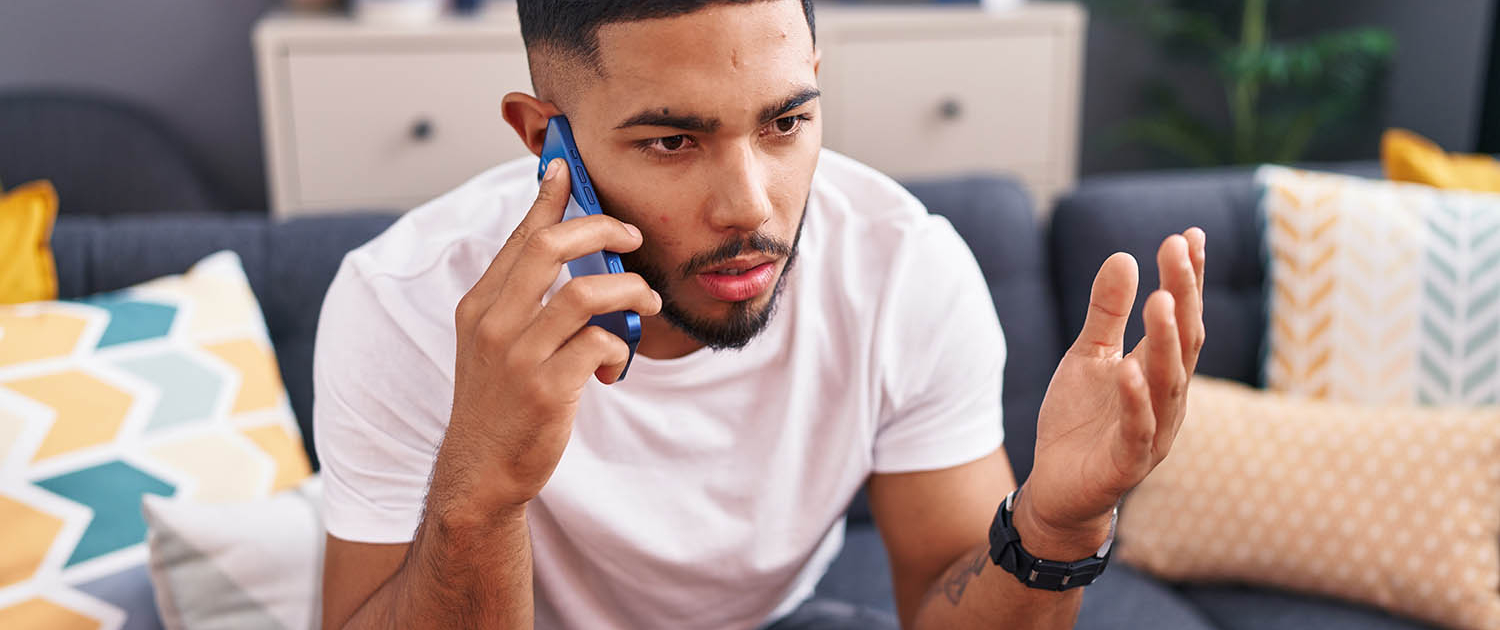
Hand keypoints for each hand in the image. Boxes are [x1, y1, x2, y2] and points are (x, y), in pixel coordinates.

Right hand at [433, 158, 662, 519]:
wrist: (480, 471)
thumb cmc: (497, 403)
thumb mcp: (490, 343)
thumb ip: (517, 299)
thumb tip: (556, 250)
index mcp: (479, 306)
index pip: (520, 237)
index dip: (548, 200)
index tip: (567, 170)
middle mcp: (494, 324)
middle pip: (551, 249)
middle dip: (601, 231)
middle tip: (632, 239)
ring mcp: (519, 356)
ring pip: (586, 293)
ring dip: (629, 292)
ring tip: (646, 304)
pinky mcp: (548, 389)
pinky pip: (600, 343)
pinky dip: (619, 347)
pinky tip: (615, 363)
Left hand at [1018, 228, 1206, 554]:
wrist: (1058, 489)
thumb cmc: (1081, 421)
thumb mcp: (1088, 357)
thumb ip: (1106, 313)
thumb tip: (1125, 256)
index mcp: (1159, 370)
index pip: (1182, 318)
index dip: (1188, 278)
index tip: (1189, 234)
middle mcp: (1167, 399)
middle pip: (1184, 343)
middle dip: (1183, 295)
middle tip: (1176, 249)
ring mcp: (1153, 433)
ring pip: (1168, 384)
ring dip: (1167, 342)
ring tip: (1161, 299)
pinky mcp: (1127, 464)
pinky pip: (1137, 430)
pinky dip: (1135, 400)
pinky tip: (1129, 369)